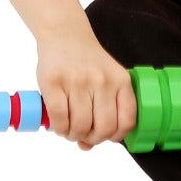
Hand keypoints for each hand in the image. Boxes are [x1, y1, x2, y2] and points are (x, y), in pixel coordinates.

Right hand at [36, 26, 136, 149]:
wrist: (65, 35)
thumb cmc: (87, 63)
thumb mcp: (107, 79)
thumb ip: (104, 110)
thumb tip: (87, 145)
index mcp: (121, 81)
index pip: (127, 121)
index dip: (115, 136)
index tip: (105, 137)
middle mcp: (102, 80)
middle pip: (103, 128)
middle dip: (92, 139)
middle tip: (83, 135)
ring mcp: (78, 80)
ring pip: (80, 126)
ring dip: (73, 135)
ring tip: (69, 128)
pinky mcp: (53, 81)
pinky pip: (59, 118)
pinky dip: (59, 128)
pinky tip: (60, 124)